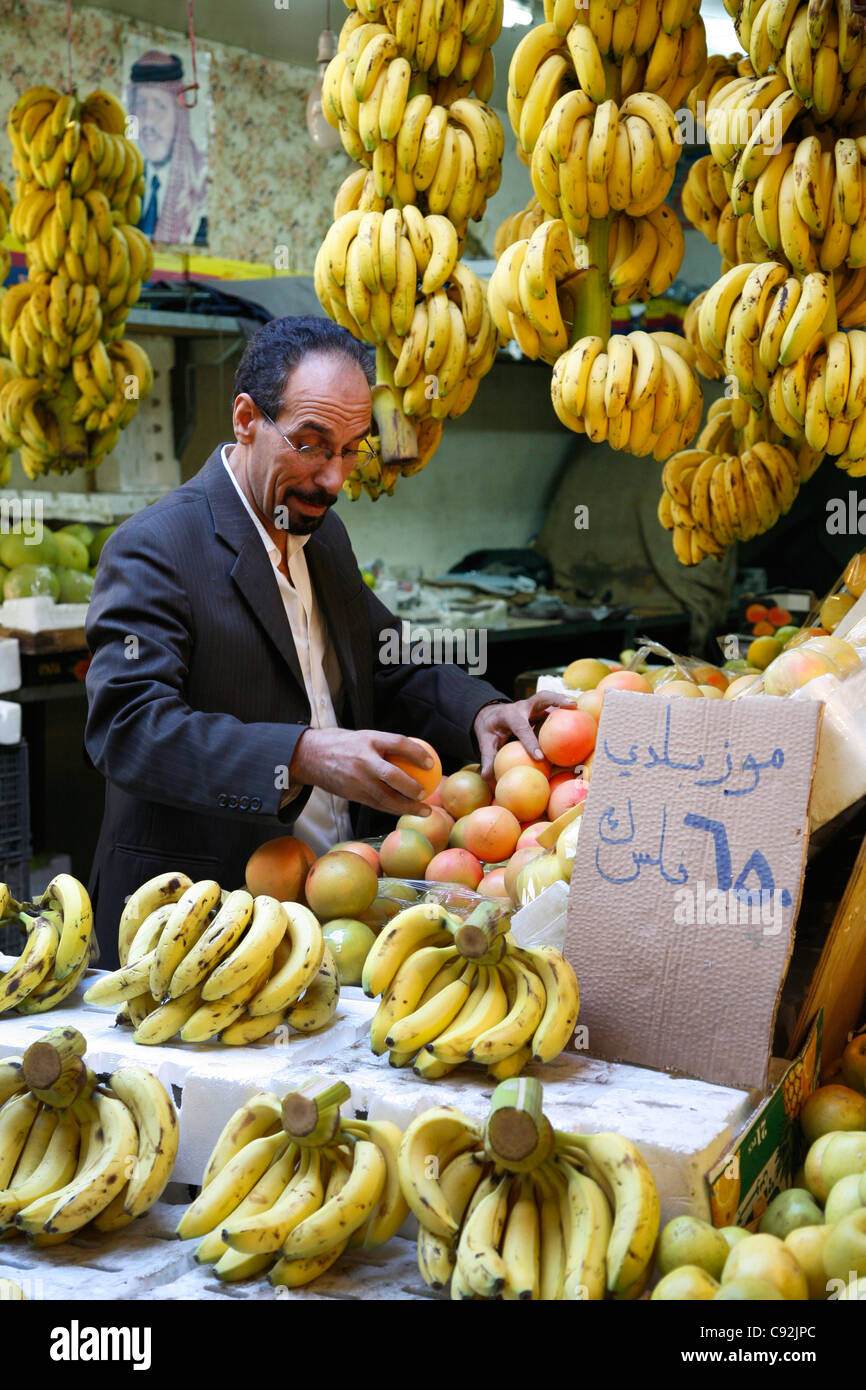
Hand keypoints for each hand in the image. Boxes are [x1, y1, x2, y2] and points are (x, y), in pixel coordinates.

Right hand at [289, 727, 436, 817]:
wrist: (309, 756)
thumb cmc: (344, 744)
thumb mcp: (363, 737)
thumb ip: (385, 745)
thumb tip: (416, 753)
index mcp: (368, 739)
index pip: (398, 743)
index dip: (417, 752)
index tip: (431, 763)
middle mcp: (362, 759)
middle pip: (393, 775)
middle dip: (412, 787)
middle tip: (426, 793)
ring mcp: (356, 778)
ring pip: (385, 796)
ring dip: (406, 806)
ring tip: (424, 811)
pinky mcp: (351, 793)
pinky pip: (376, 803)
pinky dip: (392, 808)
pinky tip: (405, 810)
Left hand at [473, 692, 577, 781]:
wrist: (490, 715)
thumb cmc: (489, 730)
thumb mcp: (485, 742)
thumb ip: (487, 758)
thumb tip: (487, 777)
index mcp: (509, 715)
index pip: (521, 727)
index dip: (530, 741)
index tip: (540, 757)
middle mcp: (523, 706)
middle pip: (541, 698)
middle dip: (556, 700)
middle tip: (573, 705)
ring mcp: (533, 706)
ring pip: (550, 699)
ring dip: (566, 702)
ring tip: (583, 709)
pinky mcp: (540, 709)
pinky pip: (554, 708)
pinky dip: (566, 712)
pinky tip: (579, 720)